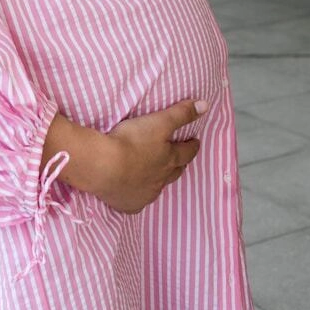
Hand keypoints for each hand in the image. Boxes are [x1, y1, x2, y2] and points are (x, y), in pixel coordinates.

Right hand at [91, 99, 205, 213]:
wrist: (104, 166)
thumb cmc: (131, 141)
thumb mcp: (158, 122)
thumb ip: (180, 114)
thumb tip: (205, 105)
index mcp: (169, 159)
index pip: (186, 152)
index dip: (192, 146)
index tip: (195, 142)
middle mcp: (161, 179)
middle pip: (175, 172)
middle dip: (179, 164)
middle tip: (180, 159)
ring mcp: (146, 193)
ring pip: (158, 187)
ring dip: (160, 180)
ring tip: (157, 175)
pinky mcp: (130, 204)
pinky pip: (138, 201)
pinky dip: (139, 195)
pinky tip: (135, 193)